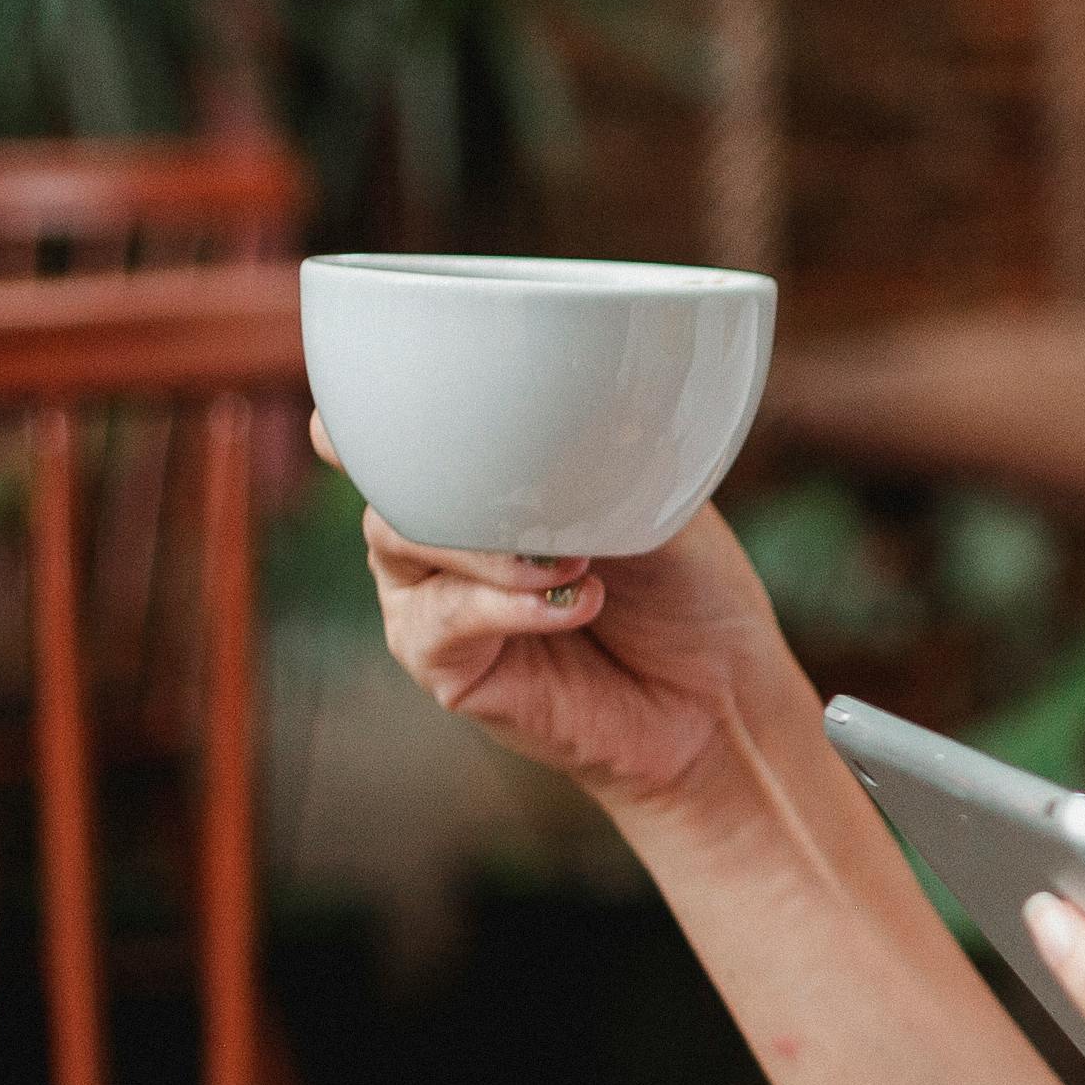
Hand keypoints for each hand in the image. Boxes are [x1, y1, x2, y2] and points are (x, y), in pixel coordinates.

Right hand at [342, 422, 795, 817]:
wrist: (722, 694)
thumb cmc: (688, 589)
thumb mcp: (651, 495)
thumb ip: (590, 455)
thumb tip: (558, 407)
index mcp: (477, 485)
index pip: (392, 433)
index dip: (362, 408)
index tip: (371, 389)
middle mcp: (439, 535)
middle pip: (382, 476)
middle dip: (438, 470)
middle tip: (529, 487)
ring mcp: (435, 600)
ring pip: (396, 540)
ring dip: (485, 545)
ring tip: (574, 561)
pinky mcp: (446, 667)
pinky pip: (438, 622)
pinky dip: (505, 606)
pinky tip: (576, 601)